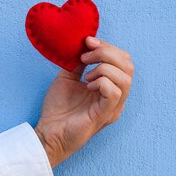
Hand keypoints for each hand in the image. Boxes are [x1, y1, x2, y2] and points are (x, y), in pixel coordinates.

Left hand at [34, 37, 133, 166]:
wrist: (47, 133)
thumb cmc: (58, 110)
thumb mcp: (68, 78)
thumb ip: (78, 63)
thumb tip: (84, 44)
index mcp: (110, 87)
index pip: (123, 60)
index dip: (108, 46)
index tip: (87, 42)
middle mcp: (116, 97)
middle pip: (128, 66)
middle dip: (107, 53)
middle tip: (85, 57)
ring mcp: (112, 107)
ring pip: (125, 78)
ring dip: (104, 68)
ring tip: (86, 75)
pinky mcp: (104, 115)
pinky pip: (115, 93)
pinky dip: (102, 82)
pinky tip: (87, 86)